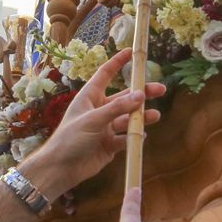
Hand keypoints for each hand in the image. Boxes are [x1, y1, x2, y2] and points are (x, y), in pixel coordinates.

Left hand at [16, 48, 164, 200]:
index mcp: (90, 97)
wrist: (61, 169)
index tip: (131, 52)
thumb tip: (141, 95)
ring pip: (128, 118)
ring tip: (155, 116)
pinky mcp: (110, 145)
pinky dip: (134, 136)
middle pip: (124, 97)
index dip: (118, 63)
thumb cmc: (70, 138)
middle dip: (142, 94)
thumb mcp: (93, 119)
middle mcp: (99, 110)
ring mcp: (105, 127)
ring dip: (141, 117)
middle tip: (160, 89)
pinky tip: (141, 135)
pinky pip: (126, 138)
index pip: (105, 74)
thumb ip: (117, 108)